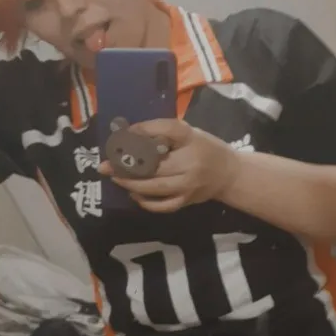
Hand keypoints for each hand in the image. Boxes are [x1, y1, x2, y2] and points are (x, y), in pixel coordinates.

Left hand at [98, 119, 239, 212]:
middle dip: (127, 166)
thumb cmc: (205, 149)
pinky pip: (163, 205)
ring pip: (154, 187)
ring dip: (131, 185)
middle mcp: (190, 163)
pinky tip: (134, 194)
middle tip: (106, 165)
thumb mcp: (190, 133)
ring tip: (115, 179)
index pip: (166, 130)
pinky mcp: (187, 201)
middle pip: (154, 165)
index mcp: (191, 140)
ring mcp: (188, 185)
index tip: (126, 132)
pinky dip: (146, 202)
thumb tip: (130, 135)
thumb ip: (164, 133)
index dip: (143, 130)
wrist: (229, 174)